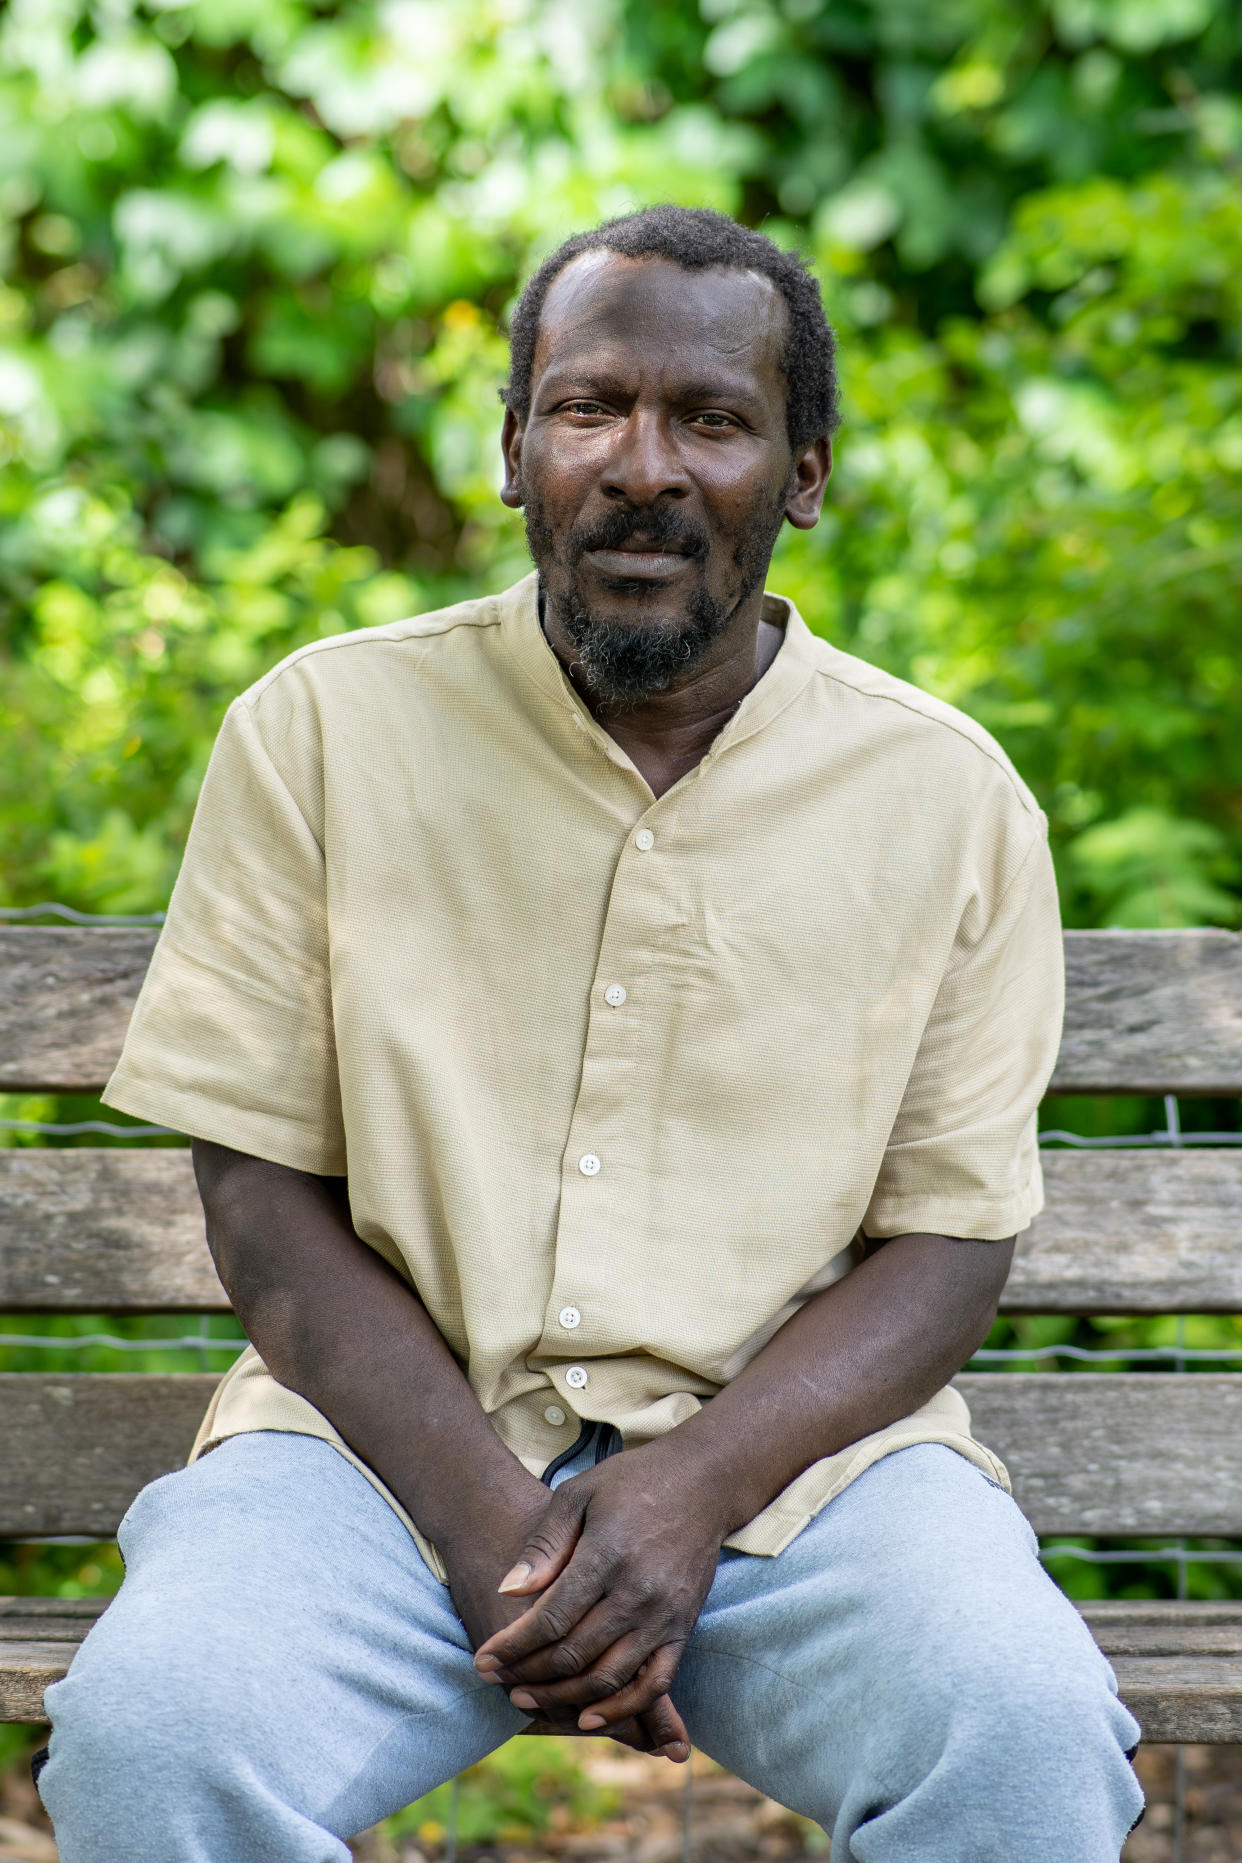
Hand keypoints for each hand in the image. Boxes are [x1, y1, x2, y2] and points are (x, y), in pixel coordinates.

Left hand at [472, 1438, 727, 1747]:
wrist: (702, 1483)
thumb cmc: (631, 1483)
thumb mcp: (579, 1494)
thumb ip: (545, 1543)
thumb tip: (508, 1589)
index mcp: (607, 1556)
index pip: (551, 1618)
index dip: (513, 1646)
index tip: (483, 1659)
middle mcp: (638, 1592)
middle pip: (574, 1654)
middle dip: (527, 1674)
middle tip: (496, 1681)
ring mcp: (664, 1616)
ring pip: (607, 1676)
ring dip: (563, 1697)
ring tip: (526, 1698)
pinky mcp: (683, 1628)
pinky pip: (655, 1683)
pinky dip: (621, 1708)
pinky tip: (588, 1718)